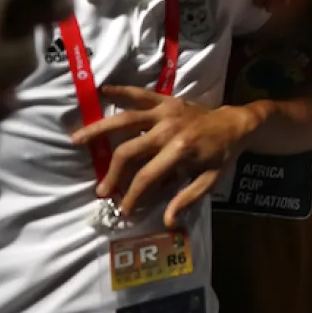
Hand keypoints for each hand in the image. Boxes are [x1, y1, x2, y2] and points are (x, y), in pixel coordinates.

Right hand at [71, 85, 254, 226]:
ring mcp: (165, 112)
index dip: (133, 195)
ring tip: (76, 139)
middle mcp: (169, 129)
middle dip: (113, 173)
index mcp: (181, 150)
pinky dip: (122, 90)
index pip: (148, 176)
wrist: (236, 123)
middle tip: (102, 191)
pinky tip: (102, 90)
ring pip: (126, 119)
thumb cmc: (221, 153)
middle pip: (129, 151)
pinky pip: (140, 94)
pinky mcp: (166, 100)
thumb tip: (167, 222)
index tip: (123, 209)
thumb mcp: (210, 180)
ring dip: (99, 129)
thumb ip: (188, 198)